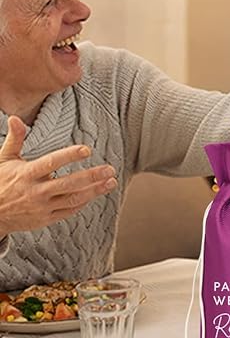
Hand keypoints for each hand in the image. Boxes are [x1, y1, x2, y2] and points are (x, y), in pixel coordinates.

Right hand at [0, 116, 117, 237]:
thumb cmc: (0, 182)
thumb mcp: (4, 159)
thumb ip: (15, 139)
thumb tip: (15, 118)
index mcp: (26, 174)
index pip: (51, 163)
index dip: (69, 156)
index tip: (87, 150)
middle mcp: (36, 192)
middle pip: (68, 184)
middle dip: (91, 177)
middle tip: (110, 169)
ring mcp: (42, 207)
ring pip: (73, 199)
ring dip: (94, 191)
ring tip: (111, 182)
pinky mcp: (46, 219)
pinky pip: (68, 211)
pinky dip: (83, 203)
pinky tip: (96, 193)